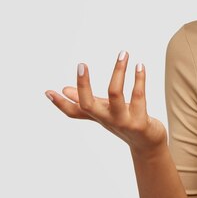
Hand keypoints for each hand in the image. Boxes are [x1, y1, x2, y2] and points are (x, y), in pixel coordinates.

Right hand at [45, 51, 166, 155]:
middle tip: (81, 65)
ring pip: (115, 95)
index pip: (74, 112)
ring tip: (123, 54)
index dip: (60, 104)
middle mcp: (107, 120)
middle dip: (83, 85)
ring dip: (119, 71)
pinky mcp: (139, 122)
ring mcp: (123, 122)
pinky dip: (139, 80)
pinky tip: (140, 66)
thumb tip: (64, 89)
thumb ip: (87, 101)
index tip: (48, 91)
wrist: (148, 143)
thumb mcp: (105, 111)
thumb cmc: (125, 123)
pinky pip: (139, 97)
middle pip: (88, 105)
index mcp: (98, 116)